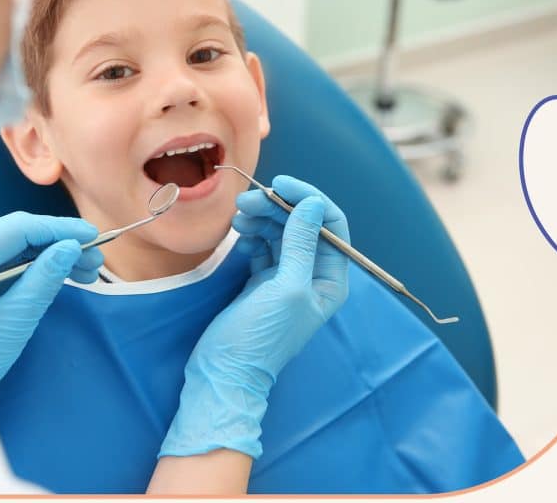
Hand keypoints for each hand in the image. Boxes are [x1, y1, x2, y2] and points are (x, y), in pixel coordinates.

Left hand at [0, 213, 103, 389]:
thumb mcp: (13, 321)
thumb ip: (43, 280)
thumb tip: (72, 247)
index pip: (16, 229)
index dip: (58, 228)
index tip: (93, 236)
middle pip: (16, 232)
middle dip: (59, 241)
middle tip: (96, 259)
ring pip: (15, 244)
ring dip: (52, 252)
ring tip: (88, 269)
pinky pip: (8, 260)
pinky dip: (37, 264)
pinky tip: (64, 273)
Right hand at [159, 176, 349, 458]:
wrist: (225, 372)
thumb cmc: (261, 337)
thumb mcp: (286, 287)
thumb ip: (301, 243)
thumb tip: (312, 203)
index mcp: (330, 279)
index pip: (331, 225)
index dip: (308, 199)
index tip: (280, 184)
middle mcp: (313, 275)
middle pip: (303, 224)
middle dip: (278, 207)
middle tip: (247, 200)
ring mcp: (287, 277)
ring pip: (280, 232)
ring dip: (262, 218)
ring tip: (239, 216)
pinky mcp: (262, 280)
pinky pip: (263, 245)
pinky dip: (252, 234)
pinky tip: (239, 233)